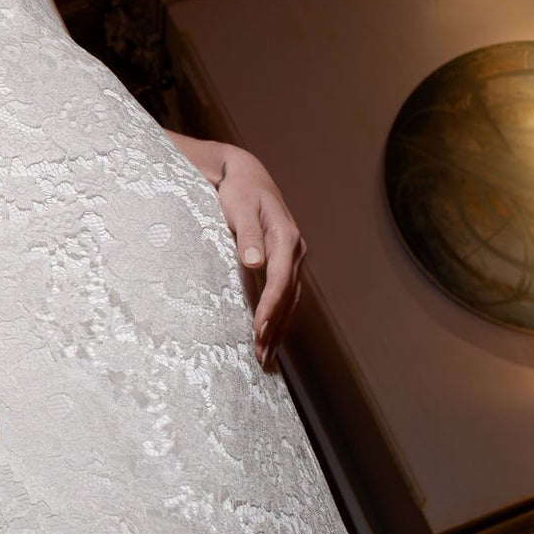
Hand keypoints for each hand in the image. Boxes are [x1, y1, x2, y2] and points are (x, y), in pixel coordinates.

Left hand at [213, 148, 305, 370]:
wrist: (247, 177)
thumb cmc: (239, 191)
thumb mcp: (239, 207)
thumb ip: (247, 234)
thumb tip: (254, 262)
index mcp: (285, 237)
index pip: (280, 280)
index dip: (270, 307)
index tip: (258, 330)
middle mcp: (294, 250)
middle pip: (288, 296)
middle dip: (274, 327)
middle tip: (260, 356)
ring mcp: (292, 258)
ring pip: (290, 300)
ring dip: (278, 328)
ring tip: (264, 356)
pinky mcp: (284, 263)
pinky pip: (286, 295)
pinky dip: (279, 317)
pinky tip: (270, 336)